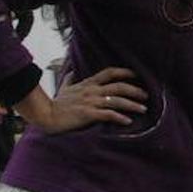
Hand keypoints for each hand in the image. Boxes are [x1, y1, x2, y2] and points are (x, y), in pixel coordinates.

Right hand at [30, 66, 148, 134]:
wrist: (45, 116)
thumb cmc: (55, 104)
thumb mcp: (63, 88)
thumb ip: (69, 79)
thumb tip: (70, 70)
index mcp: (88, 83)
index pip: (110, 72)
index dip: (125, 72)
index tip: (137, 75)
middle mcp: (92, 91)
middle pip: (119, 86)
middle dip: (135, 90)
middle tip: (147, 96)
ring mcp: (90, 102)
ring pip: (117, 101)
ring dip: (132, 105)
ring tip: (143, 109)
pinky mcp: (87, 114)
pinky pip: (108, 115)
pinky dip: (119, 117)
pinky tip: (128, 121)